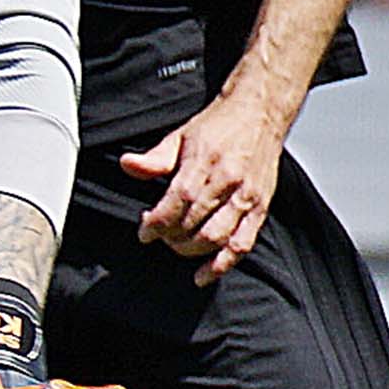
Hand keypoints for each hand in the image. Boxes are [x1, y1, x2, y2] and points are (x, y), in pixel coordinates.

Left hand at [121, 97, 289, 280]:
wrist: (260, 114)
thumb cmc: (220, 126)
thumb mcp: (180, 136)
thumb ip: (155, 158)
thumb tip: (128, 166)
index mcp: (206, 163)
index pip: (178, 202)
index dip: (158, 222)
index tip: (144, 231)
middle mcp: (229, 182)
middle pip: (194, 224)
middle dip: (170, 236)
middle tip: (159, 235)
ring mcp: (247, 198)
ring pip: (216, 238)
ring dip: (191, 250)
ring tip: (177, 245)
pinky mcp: (260, 208)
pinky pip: (242, 244)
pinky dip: (222, 264)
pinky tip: (204, 274)